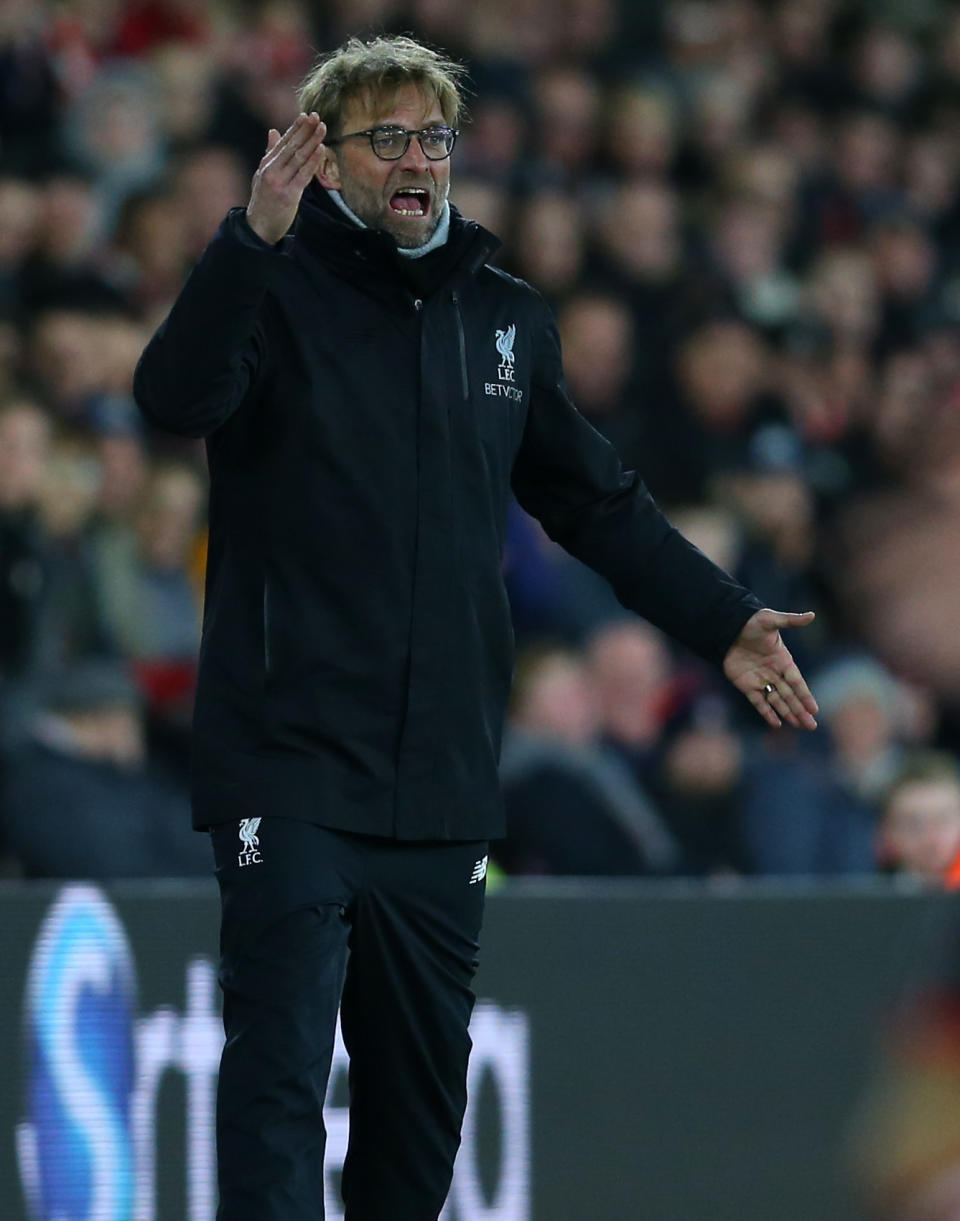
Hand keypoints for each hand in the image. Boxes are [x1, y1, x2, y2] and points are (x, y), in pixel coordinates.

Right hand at [246, 112, 326, 244]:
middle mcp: (271, 170)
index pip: (283, 142)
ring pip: (298, 158)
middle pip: (291, 146)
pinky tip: (321, 150)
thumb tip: (273, 131)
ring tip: (323, 128)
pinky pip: (304, 175)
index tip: (307, 116)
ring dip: (312, 141)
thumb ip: (270, 153)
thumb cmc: (263, 200)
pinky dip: (313, 161)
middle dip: (305, 130)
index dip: (296, 128)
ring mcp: (279, 182)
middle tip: (317, 116)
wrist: (259, 226)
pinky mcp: (289, 195)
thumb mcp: (262, 174)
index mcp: (266, 164)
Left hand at [723, 608, 818, 729]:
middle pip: (790, 695)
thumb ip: (790, 621)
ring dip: (787, 713)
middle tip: (812, 726)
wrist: (728, 627)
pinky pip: (758, 701)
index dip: (805, 695)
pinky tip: (776, 723)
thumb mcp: (771, 620)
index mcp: (784, 660)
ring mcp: (760, 680)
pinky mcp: (746, 685)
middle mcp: (774, 673)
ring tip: (799, 726)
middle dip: (800, 710)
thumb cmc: (752, 622)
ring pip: (777, 700)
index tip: (815, 709)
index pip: (797, 681)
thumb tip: (812, 615)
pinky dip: (767, 712)